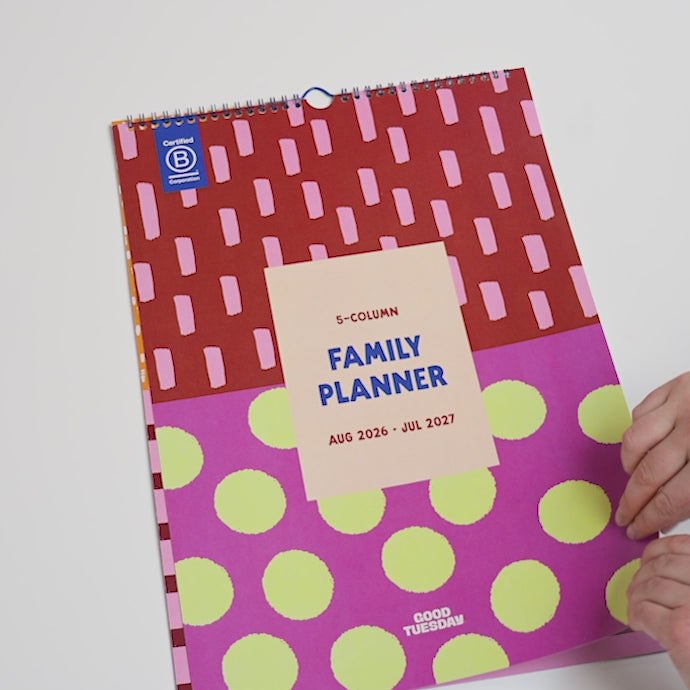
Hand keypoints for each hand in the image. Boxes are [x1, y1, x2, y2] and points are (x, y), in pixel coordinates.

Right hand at [615, 372, 689, 538]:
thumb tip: (680, 515)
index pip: (671, 500)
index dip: (650, 520)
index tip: (637, 529)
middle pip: (648, 474)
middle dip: (631, 501)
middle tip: (624, 516)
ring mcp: (681, 405)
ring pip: (635, 441)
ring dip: (629, 466)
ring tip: (631, 479)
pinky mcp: (676, 385)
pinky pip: (640, 412)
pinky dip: (637, 432)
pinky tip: (642, 446)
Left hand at [628, 535, 689, 687]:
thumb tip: (662, 565)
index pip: (684, 546)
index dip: (659, 550)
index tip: (649, 558)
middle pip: (664, 566)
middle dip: (644, 575)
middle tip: (637, 588)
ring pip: (651, 587)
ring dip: (637, 596)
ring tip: (637, 606)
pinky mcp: (680, 631)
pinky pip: (645, 611)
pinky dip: (635, 615)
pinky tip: (639, 622)